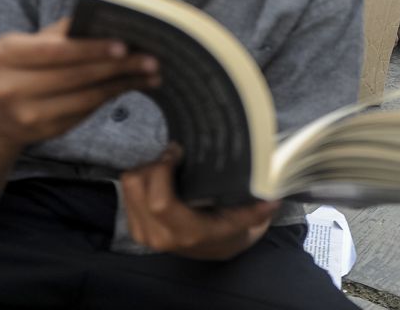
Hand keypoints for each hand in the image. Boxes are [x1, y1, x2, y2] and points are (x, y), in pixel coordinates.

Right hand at [0, 18, 159, 154]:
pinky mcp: (44, 131)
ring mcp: (26, 114)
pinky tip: (132, 86)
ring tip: (152, 73)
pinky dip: (112, 97)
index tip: (124, 45)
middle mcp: (10, 86)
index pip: (56, 51)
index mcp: (6, 54)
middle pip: (75, 75)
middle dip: (118, 66)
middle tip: (152, 59)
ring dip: (123, 84)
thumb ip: (62, 33)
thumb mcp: (29, 45)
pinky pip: (86, 111)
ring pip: (86, 97)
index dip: (91, 49)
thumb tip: (110, 19)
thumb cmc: (21, 68)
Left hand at [122, 145, 279, 259]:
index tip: (177, 151)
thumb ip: (257, 210)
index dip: (162, 170)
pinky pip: (126, 191)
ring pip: (128, 185)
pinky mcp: (135, 227)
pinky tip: (160, 178)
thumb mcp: (245, 219)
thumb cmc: (228, 229)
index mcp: (185, 232)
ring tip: (168, 167)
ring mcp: (143, 233)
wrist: (214, 249)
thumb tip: (273, 198)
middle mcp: (158, 235)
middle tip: (175, 155)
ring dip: (146, 170)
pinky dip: (141, 179)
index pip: (158, 201)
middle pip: (136, 185)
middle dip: (153, 164)